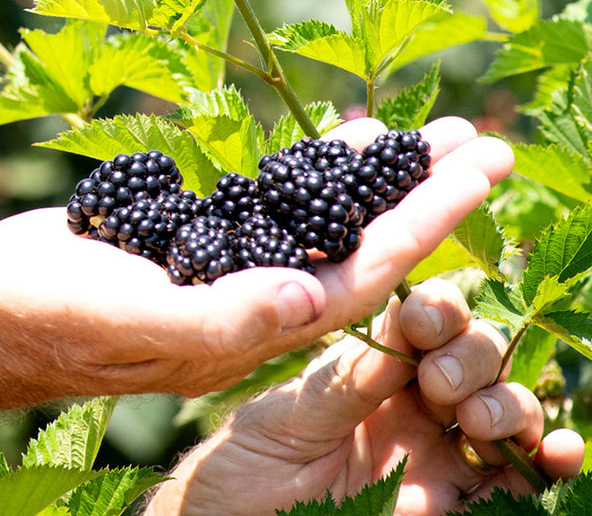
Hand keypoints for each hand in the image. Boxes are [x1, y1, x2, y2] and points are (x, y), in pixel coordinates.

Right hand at [0, 116, 514, 417]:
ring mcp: (225, 271)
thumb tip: (313, 302)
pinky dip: (311, 172)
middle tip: (477, 137)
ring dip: (376, 177)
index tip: (479, 170)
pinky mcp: (195, 242)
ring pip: (321, 220)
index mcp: (248, 332)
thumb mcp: (125, 320)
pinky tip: (342, 143)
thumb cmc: (37, 320)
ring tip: (426, 132)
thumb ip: (219, 319)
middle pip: (360, 244)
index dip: (429, 223)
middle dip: (422, 192)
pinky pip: (274, 203)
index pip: (365, 277)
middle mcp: (251, 304)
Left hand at [144, 279, 584, 515]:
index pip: (423, 322)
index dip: (437, 310)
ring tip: (476, 417)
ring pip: (502, 411)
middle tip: (436, 383)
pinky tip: (561, 451)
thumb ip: (349, 379)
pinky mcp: (449, 503)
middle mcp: (408, 404)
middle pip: (472, 357)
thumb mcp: (290, 413)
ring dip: (508, 403)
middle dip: (471, 356)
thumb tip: (402, 322)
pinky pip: (513, 481)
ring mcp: (434, 454)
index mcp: (368, 368)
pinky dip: (547, 462)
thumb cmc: (247, 463)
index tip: (425, 318)